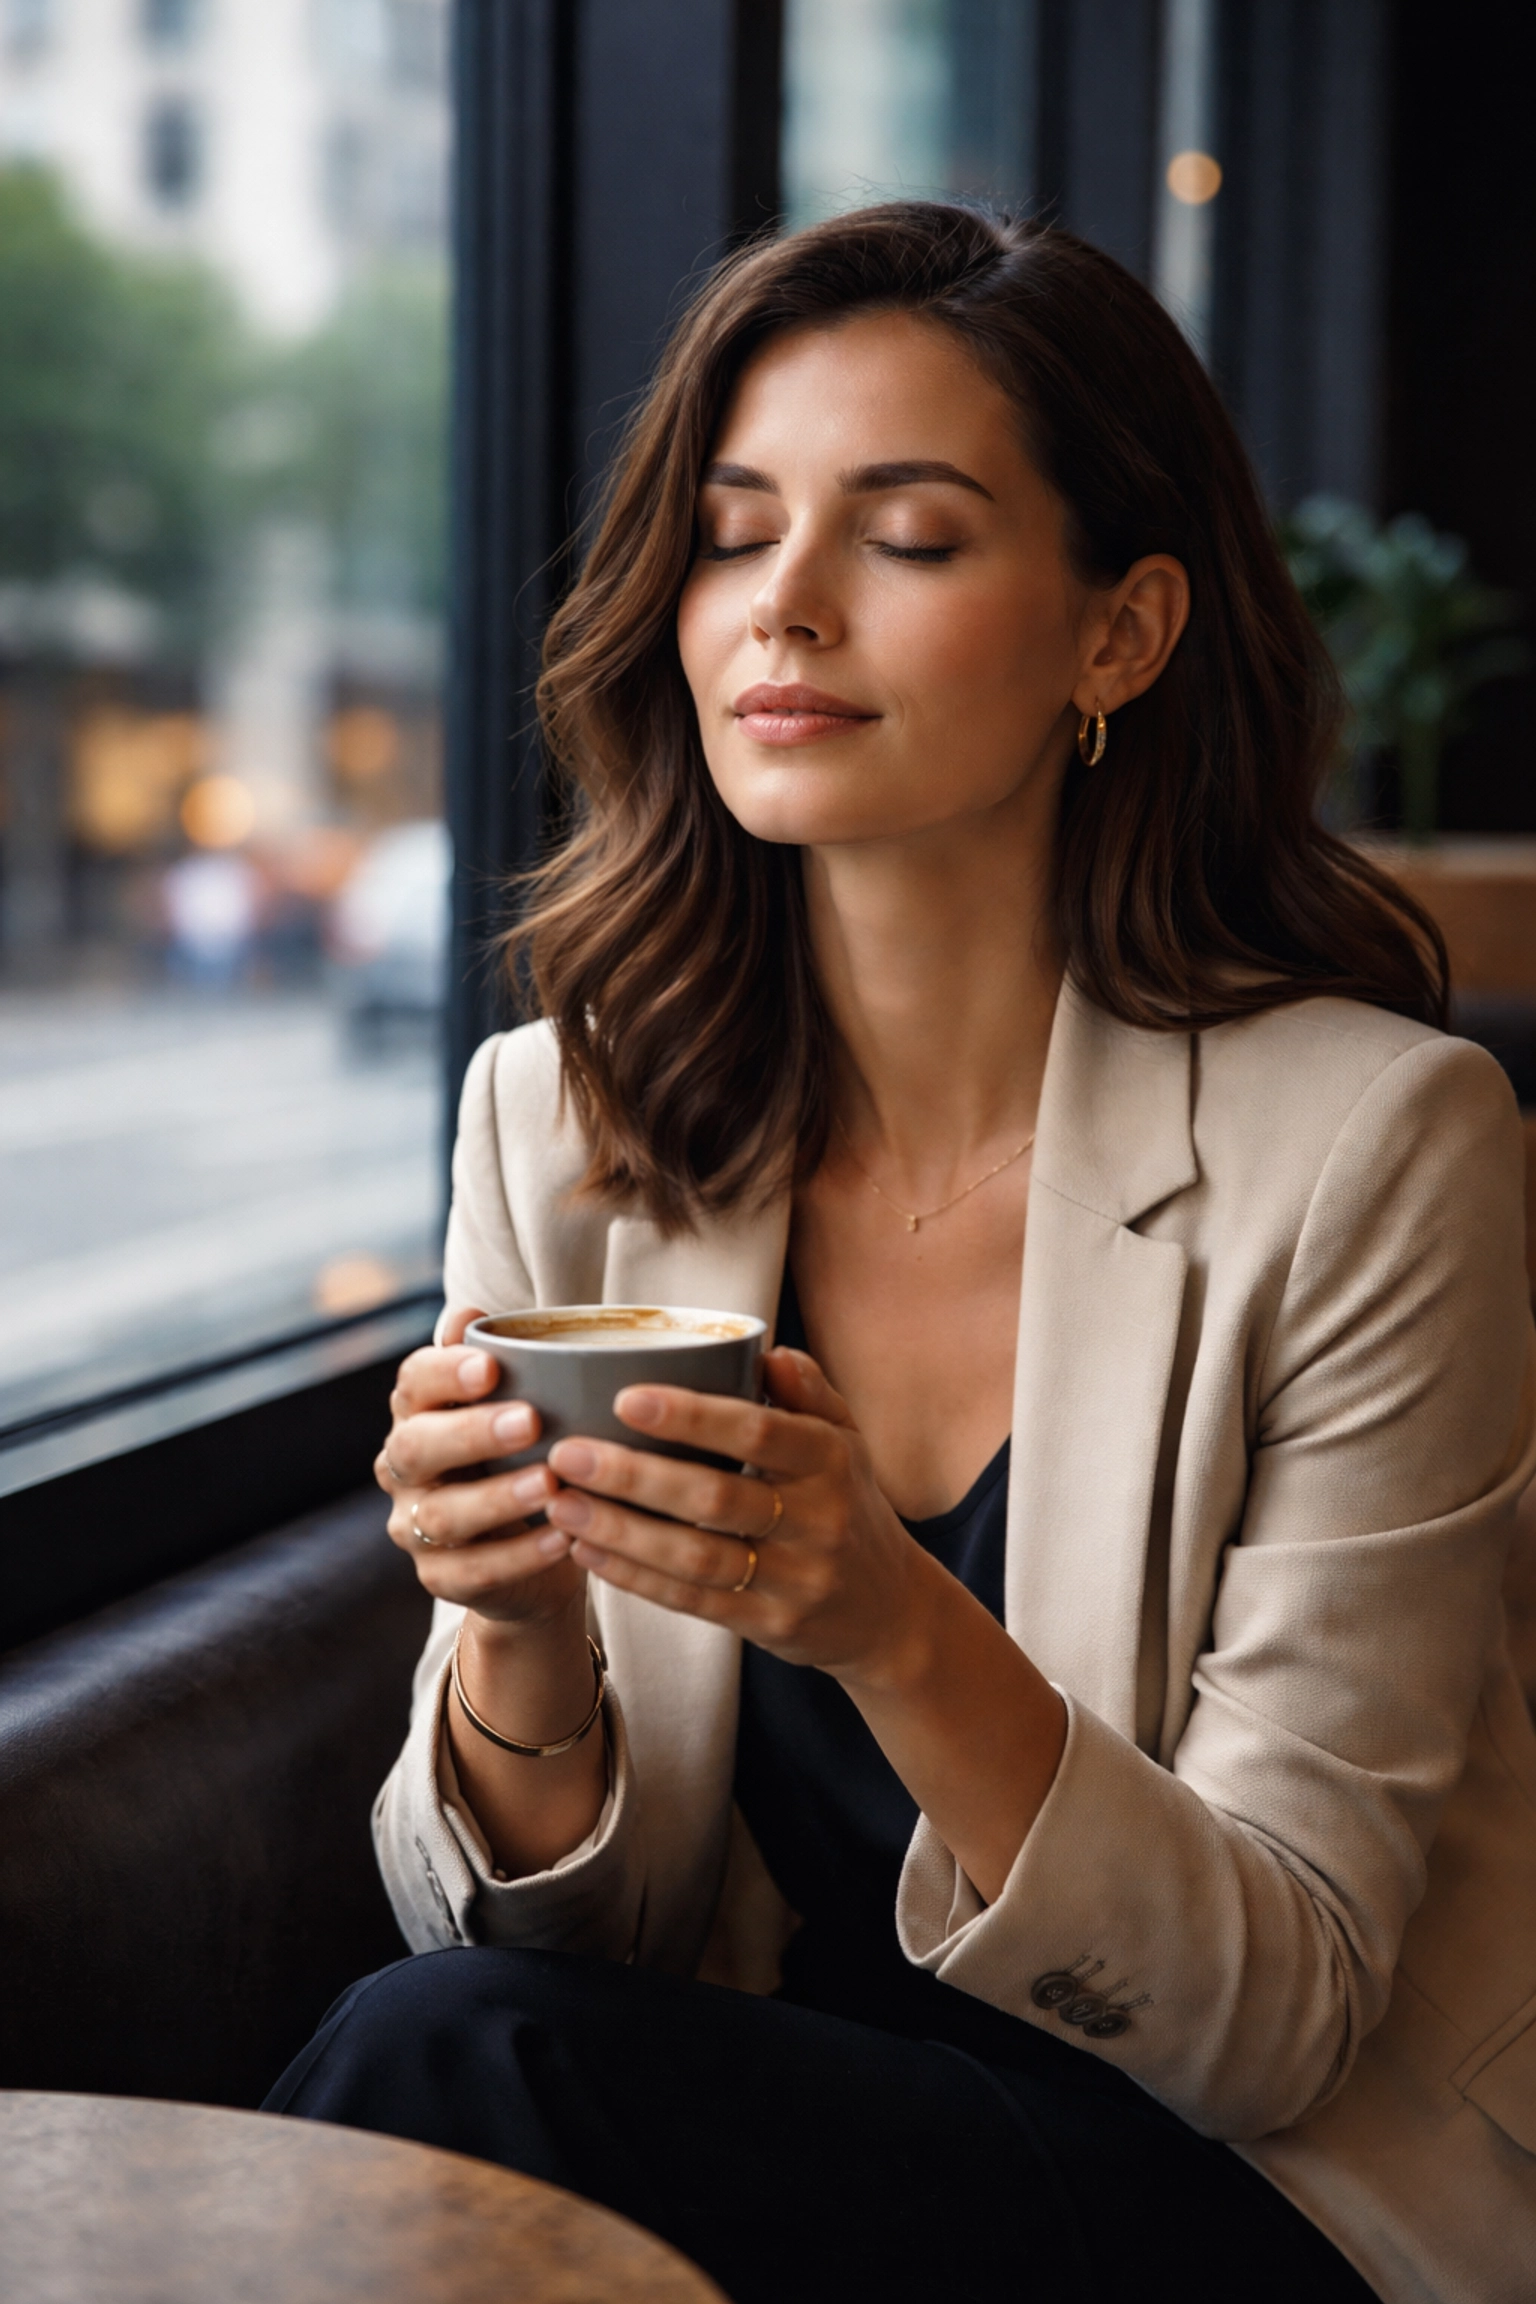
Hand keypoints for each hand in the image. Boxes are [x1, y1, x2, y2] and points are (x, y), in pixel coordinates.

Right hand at [376, 1306, 580, 1626]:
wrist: (537, 1546)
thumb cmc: (527, 1454)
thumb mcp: (520, 1403)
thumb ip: (498, 1359)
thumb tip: (467, 1314)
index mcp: (419, 1413)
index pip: (413, 1383)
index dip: (446, 1372)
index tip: (492, 1366)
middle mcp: (404, 1469)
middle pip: (417, 1448)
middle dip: (471, 1433)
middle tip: (530, 1421)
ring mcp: (415, 1528)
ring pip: (443, 1515)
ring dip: (499, 1497)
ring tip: (551, 1483)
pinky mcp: (440, 1579)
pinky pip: (474, 1571)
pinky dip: (521, 1555)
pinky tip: (564, 1537)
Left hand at [540, 1342, 1067, 1902]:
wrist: (890, 1612)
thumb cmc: (848, 1506)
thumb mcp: (846, 1442)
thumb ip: (808, 1392)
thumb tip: (766, 1350)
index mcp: (831, 1459)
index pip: (758, 1430)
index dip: (692, 1416)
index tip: (624, 1397)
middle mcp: (818, 1519)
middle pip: (714, 1496)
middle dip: (633, 1475)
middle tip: (567, 1453)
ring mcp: (795, 1578)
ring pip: (695, 1556)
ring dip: (621, 1532)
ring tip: (562, 1506)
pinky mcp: (770, 1625)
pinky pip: (693, 1600)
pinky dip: (636, 1577)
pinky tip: (588, 1553)